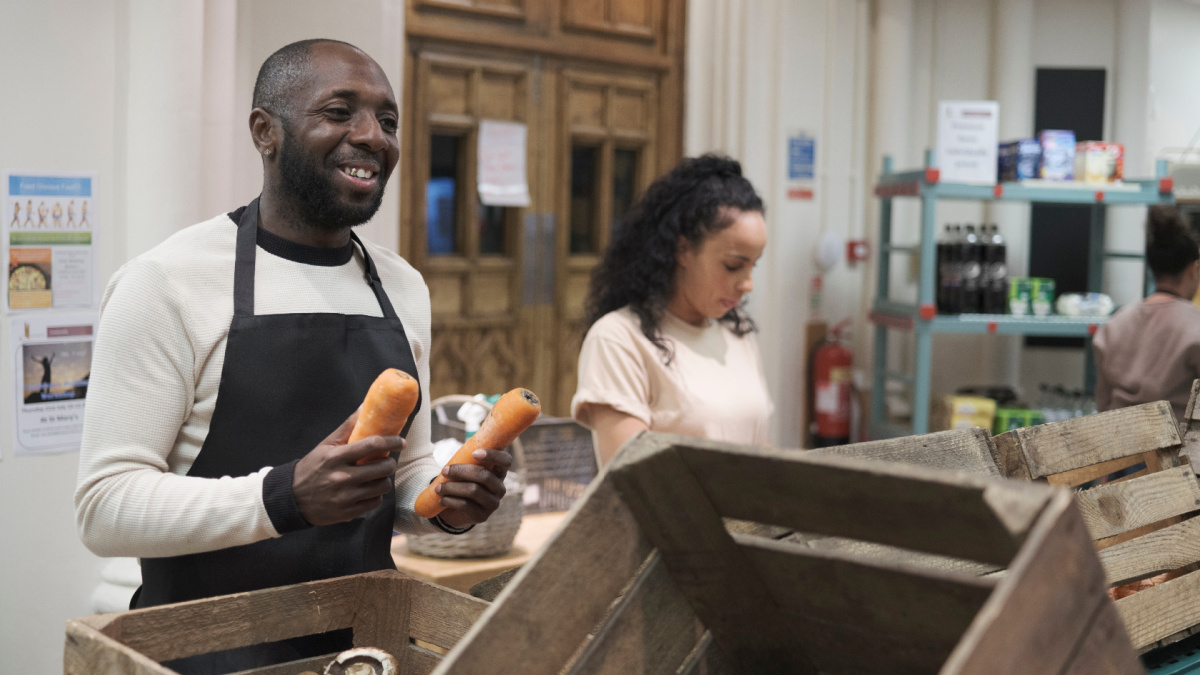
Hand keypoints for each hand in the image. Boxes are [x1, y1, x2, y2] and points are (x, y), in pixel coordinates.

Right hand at [292, 410, 403, 525]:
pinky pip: (375, 502)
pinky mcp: (348, 513)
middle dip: (389, 463)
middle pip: (383, 467)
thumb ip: (347, 427)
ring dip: (384, 480)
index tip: (400, 442)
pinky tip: (368, 490)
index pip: (373, 445)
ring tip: (376, 476)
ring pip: (383, 486)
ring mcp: (345, 497)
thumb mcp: (326, 445)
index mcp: (335, 457)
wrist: (291, 498)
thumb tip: (366, 406)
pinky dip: (376, 495)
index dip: (392, 441)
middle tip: (386, 461)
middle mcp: (341, 477)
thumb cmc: (312, 467)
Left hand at [434, 448, 512, 528]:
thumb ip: (468, 460)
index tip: (474, 453)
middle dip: (461, 471)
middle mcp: (500, 488)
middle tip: (444, 470)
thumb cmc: (462, 483)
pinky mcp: (482, 516)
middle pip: (485, 475)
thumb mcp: (467, 471)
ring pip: (473, 490)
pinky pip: (466, 505)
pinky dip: (451, 501)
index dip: (493, 455)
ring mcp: (493, 504)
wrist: (456, 511)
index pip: (506, 461)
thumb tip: (458, 453)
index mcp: (499, 473)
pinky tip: (441, 500)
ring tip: (438, 488)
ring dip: (452, 487)